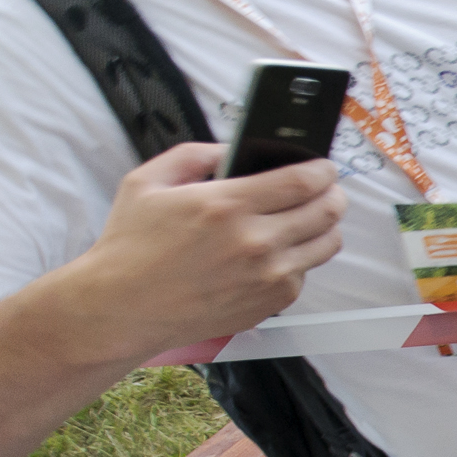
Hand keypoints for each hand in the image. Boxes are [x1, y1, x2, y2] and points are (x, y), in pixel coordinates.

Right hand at [81, 144, 343, 345]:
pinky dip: (300, 258)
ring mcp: (268, 276)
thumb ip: (195, 155)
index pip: (302, 181)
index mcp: (225, 205)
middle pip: (326, 211)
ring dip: (325, 225)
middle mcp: (255, 242)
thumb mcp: (147, 181)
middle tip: (326, 189)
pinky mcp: (271, 302)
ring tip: (310, 217)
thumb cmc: (130, 246)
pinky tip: (278, 250)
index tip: (324, 167)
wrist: (123, 307)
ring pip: (327, 243)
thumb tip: (236, 149)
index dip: (323, 170)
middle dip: (332, 193)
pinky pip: (306, 272)